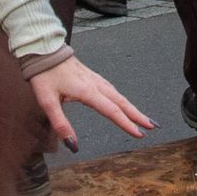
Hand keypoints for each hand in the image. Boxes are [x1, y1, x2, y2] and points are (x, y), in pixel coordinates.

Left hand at [27, 54, 154, 150]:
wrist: (43, 50)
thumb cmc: (43, 75)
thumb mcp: (47, 102)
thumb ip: (60, 124)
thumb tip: (73, 145)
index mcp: (87, 91)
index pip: (112, 111)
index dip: (126, 124)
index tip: (139, 134)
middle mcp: (95, 84)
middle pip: (121, 102)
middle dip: (138, 115)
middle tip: (153, 126)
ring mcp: (94, 79)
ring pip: (118, 95)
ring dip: (132, 107)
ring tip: (143, 118)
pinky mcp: (91, 76)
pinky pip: (112, 89)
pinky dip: (122, 99)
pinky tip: (123, 102)